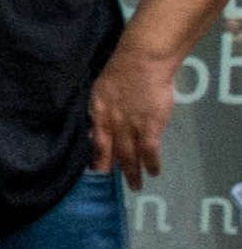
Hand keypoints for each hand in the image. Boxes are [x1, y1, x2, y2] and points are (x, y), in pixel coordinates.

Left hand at [102, 43, 179, 182]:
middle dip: (112, 169)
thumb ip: (98, 109)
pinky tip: (154, 172)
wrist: (141, 62)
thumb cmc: (121, 71)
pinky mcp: (150, 126)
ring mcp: (130, 126)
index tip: (95, 168)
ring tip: (136, 186)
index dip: (95, 155)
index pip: (94, 139)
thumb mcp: (100, 90)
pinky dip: (152, 163)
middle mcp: (111, 123)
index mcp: (97, 112)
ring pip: (130, 155)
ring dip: (133, 172)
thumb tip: (94, 129)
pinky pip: (150, 150)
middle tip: (115, 183)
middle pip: (111, 151)